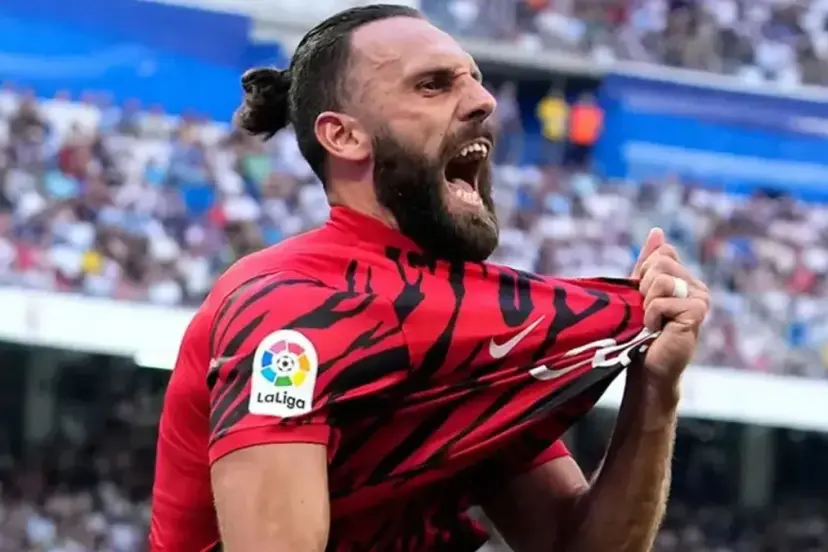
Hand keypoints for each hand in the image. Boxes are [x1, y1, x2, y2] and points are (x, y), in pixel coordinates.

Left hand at [630, 228, 710, 386]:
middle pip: (660, 263)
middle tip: (647, 312)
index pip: (662, 253)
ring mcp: (701, 298)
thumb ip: (647, 262)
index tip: (643, 298)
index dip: (643, 273)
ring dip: (646, 304)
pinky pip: (662, 300)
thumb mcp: (639, 292)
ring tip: (652, 322)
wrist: (647, 369)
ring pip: (661, 279)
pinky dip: (651, 316)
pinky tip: (656, 330)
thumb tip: (657, 231)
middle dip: (643, 288)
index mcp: (685, 279)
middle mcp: (698, 286)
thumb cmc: (640, 333)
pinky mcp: (697, 312)